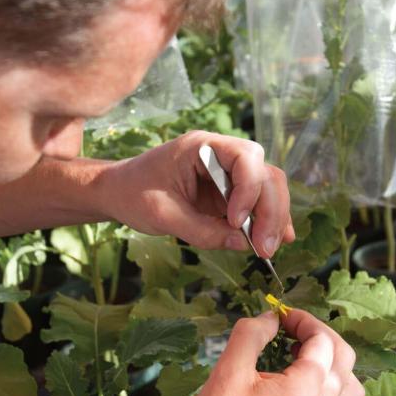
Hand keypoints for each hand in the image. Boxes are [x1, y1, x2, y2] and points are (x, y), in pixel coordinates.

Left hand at [102, 130, 294, 256]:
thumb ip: (202, 230)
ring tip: (269, 248)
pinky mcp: (228, 192)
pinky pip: (257, 202)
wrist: (117, 191)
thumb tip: (243, 244)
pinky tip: (279, 239)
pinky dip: (268, 220)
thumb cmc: (133, 194)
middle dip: (269, 211)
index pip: (246, 158)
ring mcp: (227, 173)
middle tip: (265, 247)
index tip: (235, 222)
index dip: (249, 190)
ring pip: (267, 188)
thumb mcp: (163, 215)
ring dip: (274, 218)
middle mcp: (221, 154)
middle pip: (264, 174)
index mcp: (202, 146)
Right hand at [124, 308, 363, 395]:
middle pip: (343, 360)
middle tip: (292, 329)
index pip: (322, 341)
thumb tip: (269, 318)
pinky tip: (309, 395)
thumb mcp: (227, 371)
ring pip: (351, 391)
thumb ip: (251, 335)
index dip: (302, 320)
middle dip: (321, 336)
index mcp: (304, 390)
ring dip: (335, 367)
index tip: (280, 316)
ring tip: (304, 359)